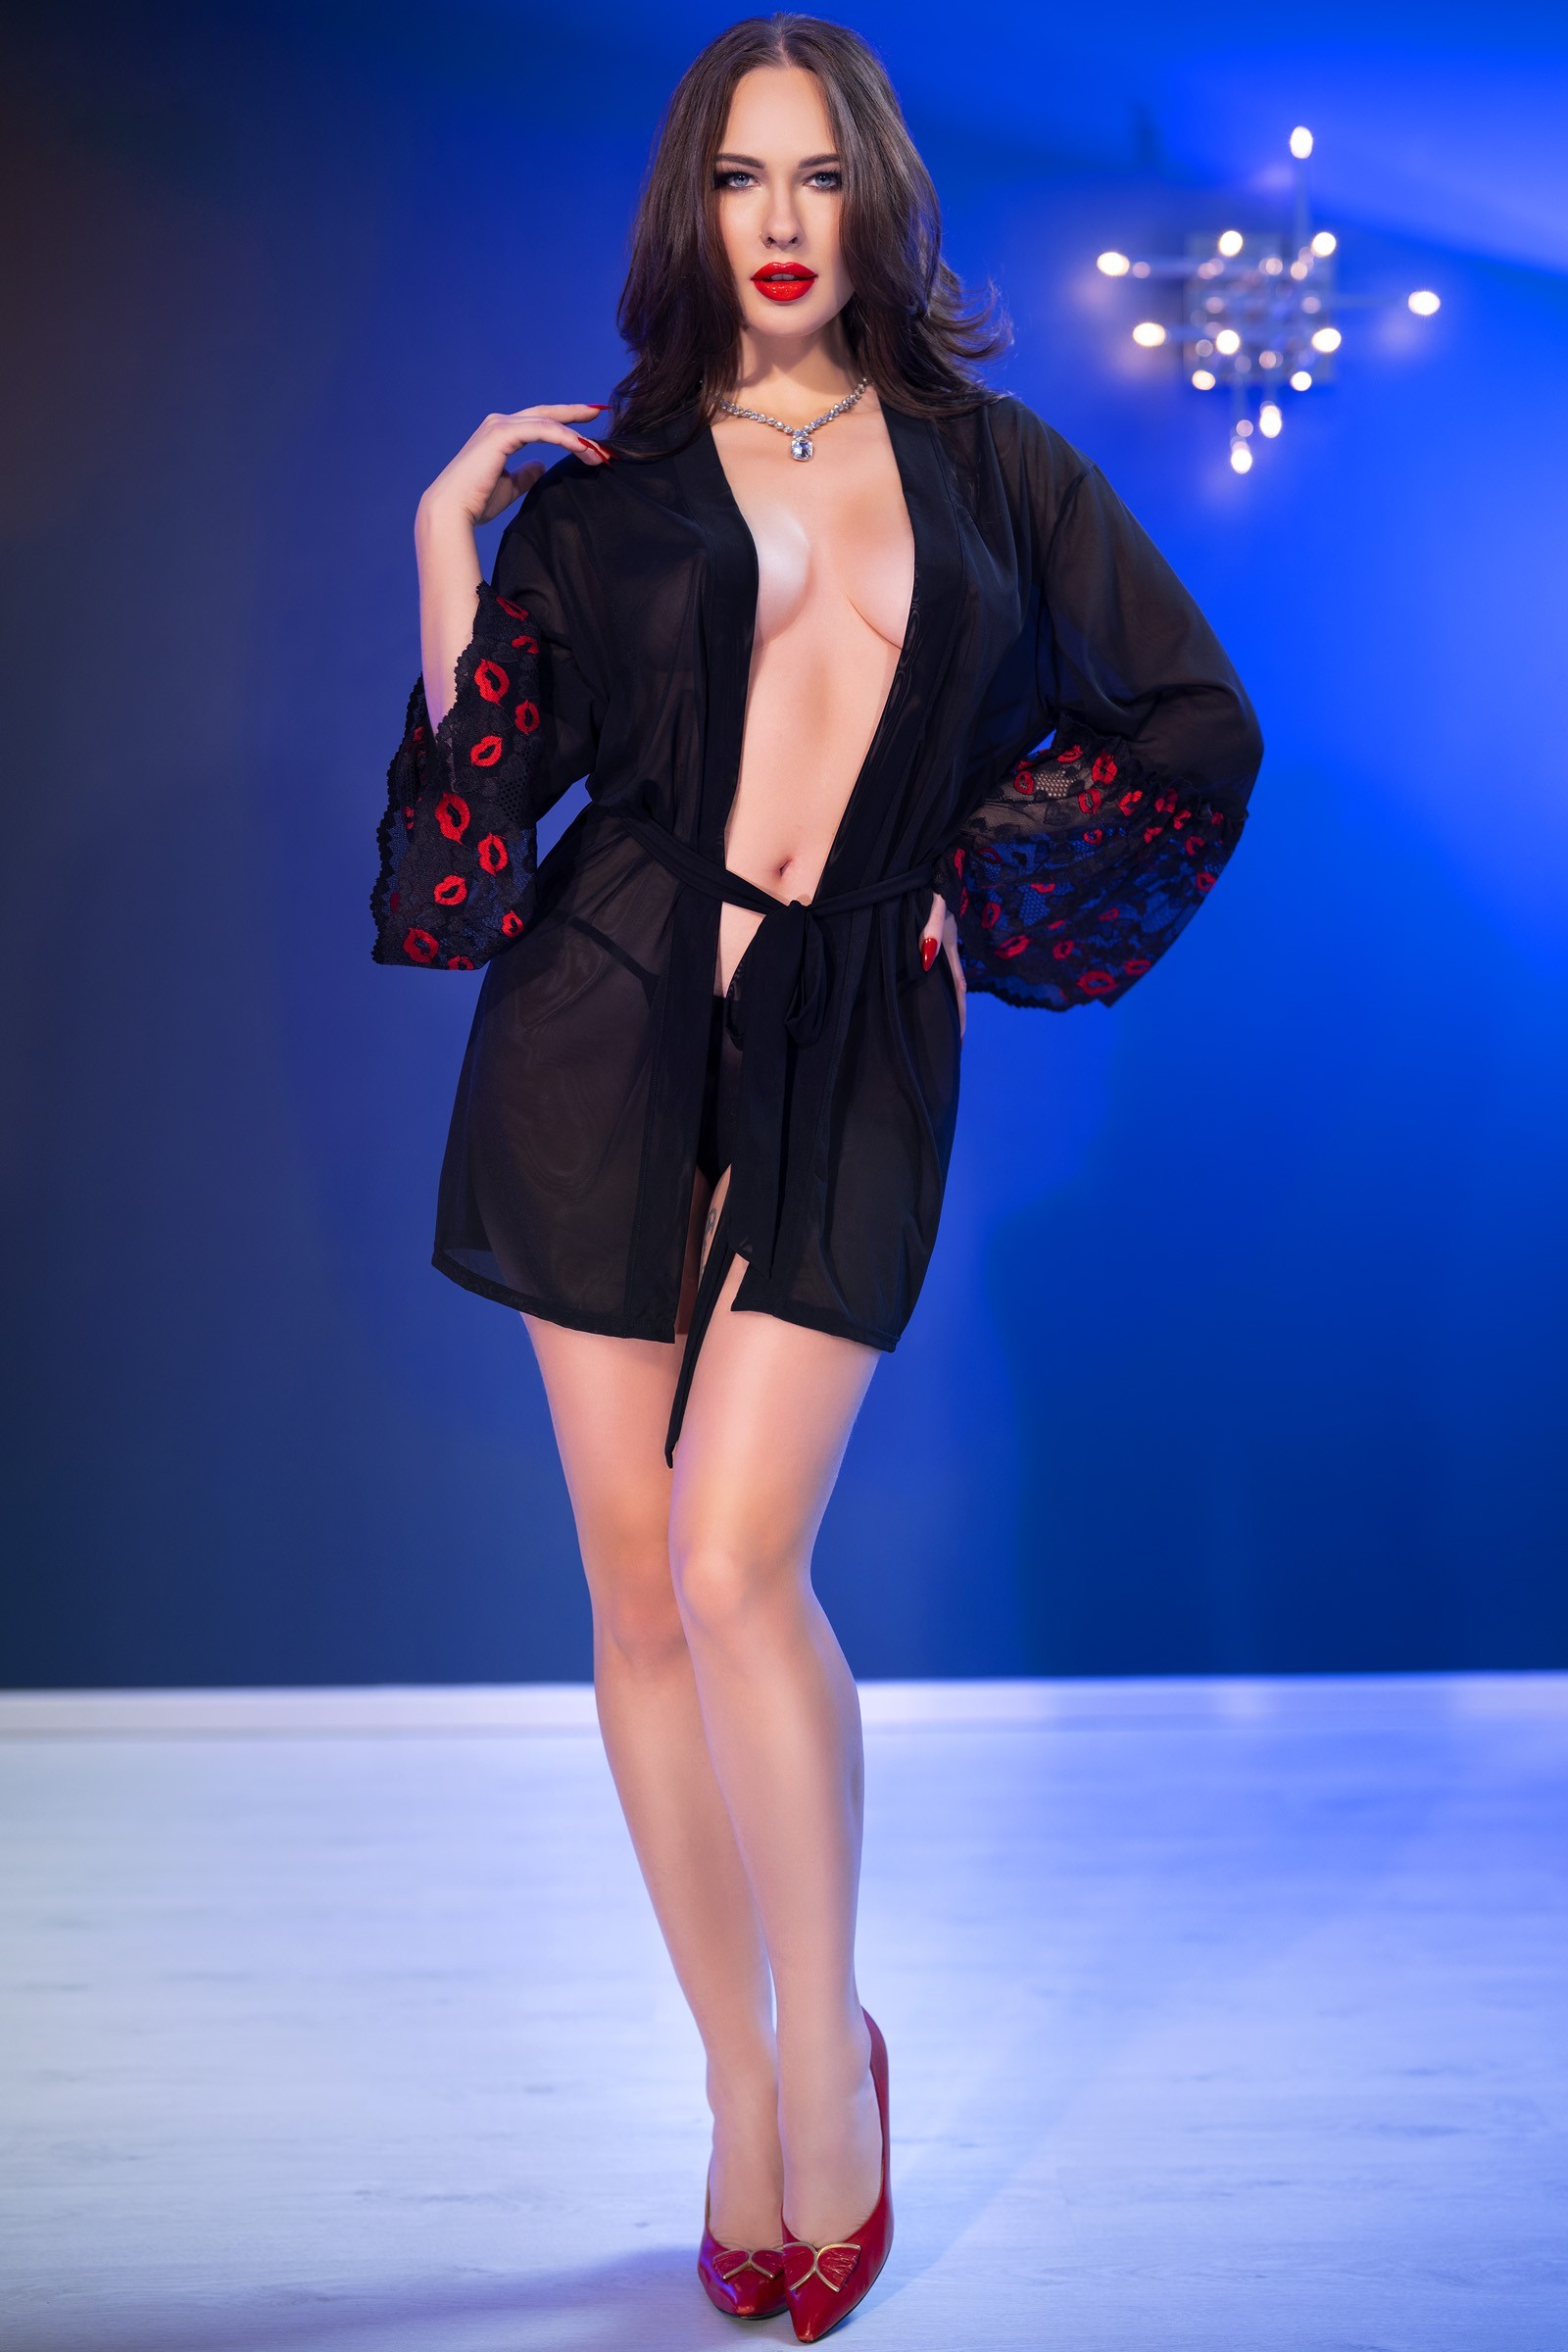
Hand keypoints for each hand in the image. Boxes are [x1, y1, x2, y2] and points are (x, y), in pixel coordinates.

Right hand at [417, 402, 611, 529]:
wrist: (452, 511)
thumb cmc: (477, 502)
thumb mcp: (509, 487)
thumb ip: (525, 474)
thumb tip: (541, 466)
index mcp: (501, 433)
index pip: (539, 422)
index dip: (565, 422)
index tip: (588, 426)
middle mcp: (500, 423)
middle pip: (546, 414)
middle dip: (574, 414)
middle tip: (599, 413)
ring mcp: (500, 425)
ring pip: (548, 423)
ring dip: (576, 436)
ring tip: (598, 452)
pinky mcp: (502, 434)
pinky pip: (542, 431)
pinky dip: (564, 438)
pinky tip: (581, 448)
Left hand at [919, 891, 965, 1038]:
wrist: (932, 863)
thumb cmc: (931, 882)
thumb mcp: (933, 905)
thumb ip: (931, 929)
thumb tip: (927, 959)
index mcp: (949, 946)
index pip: (958, 989)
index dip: (959, 1015)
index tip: (958, 1040)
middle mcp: (944, 948)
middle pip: (952, 990)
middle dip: (953, 1016)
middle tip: (950, 1042)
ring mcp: (937, 943)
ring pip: (940, 979)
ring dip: (941, 1001)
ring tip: (935, 1024)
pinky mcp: (925, 936)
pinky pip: (929, 966)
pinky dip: (927, 982)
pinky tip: (918, 990)